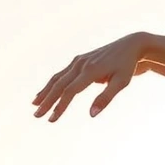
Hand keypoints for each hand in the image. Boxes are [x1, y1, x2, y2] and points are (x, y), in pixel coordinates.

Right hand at [32, 32, 148, 121]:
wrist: (130, 45)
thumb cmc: (127, 66)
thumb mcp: (121, 83)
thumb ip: (106, 98)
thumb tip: (92, 115)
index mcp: (90, 70)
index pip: (70, 91)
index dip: (60, 106)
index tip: (52, 119)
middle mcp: (80, 64)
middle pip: (59, 85)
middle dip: (47, 101)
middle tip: (37, 116)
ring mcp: (78, 61)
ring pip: (57, 78)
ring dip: (45, 92)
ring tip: (35, 105)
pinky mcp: (79, 61)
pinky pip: (62, 74)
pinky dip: (52, 84)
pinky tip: (45, 92)